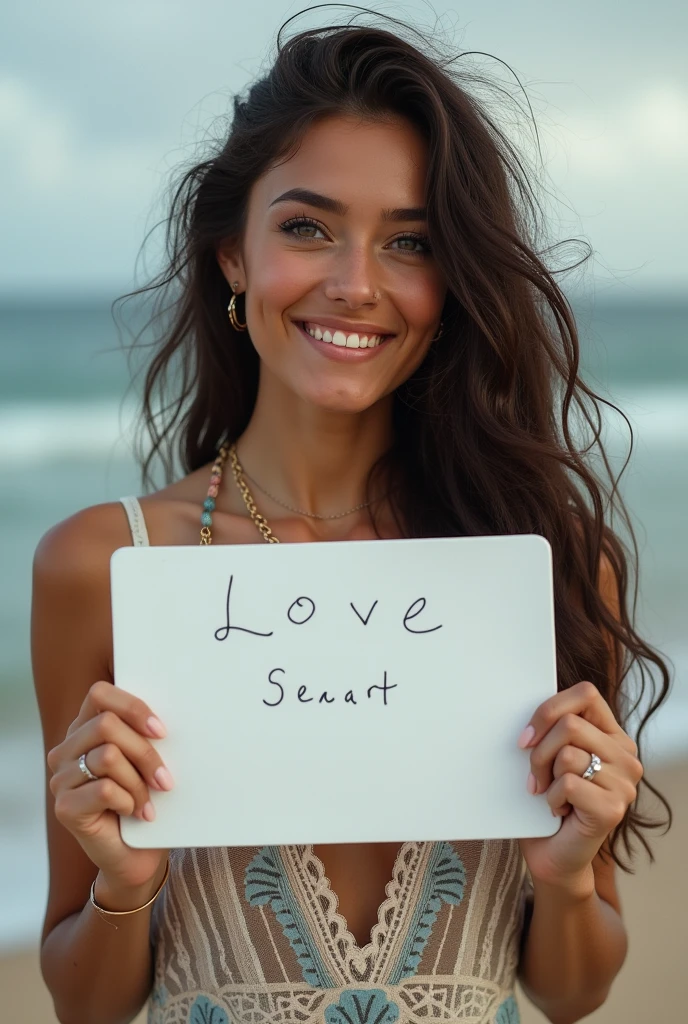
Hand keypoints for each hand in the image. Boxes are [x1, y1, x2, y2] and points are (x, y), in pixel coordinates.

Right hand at [47, 680, 172, 892]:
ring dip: (138, 781)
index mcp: (85, 729)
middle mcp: (66, 750)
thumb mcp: (145, 760)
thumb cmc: (144, 801)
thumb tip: (163, 719)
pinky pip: (104, 789)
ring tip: (149, 801)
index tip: (161, 731)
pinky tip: (134, 813)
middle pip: (107, 725)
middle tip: (165, 780)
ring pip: (108, 756)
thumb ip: (144, 734)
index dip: (133, 707)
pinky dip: (129, 800)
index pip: (100, 694)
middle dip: (145, 752)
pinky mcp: (64, 806)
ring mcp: (61, 778)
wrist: (137, 855)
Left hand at [517, 680, 642, 887]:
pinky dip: (551, 798)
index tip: (526, 737)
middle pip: (569, 724)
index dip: (549, 709)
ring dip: (545, 776)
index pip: (586, 693)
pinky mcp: (613, 808)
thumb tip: (525, 708)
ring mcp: (625, 783)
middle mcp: (627, 756)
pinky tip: (559, 810)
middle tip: (536, 776)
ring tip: (551, 794)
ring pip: (566, 753)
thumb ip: (553, 728)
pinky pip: (568, 783)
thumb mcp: (551, 754)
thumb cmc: (548, 799)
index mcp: (613, 735)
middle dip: (539, 751)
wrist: (553, 853)